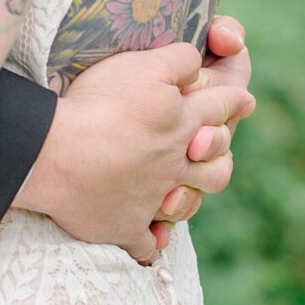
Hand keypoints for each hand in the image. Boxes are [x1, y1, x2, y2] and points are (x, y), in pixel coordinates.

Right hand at [14, 37, 256, 265]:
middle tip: (212, 148)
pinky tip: (150, 242)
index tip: (245, 100)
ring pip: (187, 204)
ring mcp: (153, 198)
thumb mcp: (143, 65)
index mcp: (182, 123)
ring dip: (191, 199)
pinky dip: (149, 244)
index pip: (220, 108)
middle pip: (216, 166)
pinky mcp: (126, 225)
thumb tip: (199, 60)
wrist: (59, 153)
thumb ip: (179, 60)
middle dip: (220, 156)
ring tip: (184, 192)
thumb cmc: (100, 104)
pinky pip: (144, 243)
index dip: (234, 101)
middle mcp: (175, 163)